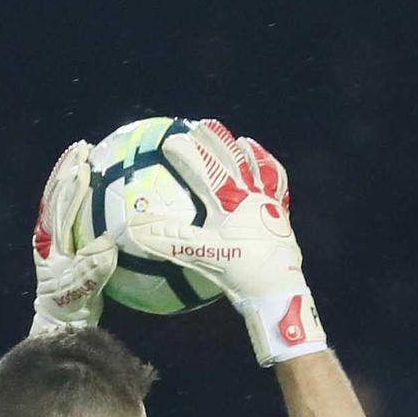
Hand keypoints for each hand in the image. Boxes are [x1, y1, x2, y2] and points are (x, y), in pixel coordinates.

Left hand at [30, 141, 116, 331]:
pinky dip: (80, 193)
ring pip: (60, 198)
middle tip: (83, 147)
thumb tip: (108, 244)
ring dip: (71, 174)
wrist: (61, 318)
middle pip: (57, 194)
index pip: (61, 208)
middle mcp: (48, 234)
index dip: (72, 188)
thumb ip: (93, 268)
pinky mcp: (64, 239)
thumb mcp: (82, 291)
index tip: (85, 168)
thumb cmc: (71, 306)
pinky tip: (94, 180)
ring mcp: (54, 235)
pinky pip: (72, 210)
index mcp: (49, 243)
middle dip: (69, 169)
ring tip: (84, 154)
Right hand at [144, 120, 325, 364]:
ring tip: (241, 141)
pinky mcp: (282, 217)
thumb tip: (134, 228)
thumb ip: (170, 239)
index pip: (204, 167)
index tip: (169, 140)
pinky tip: (267, 176)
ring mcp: (270, 203)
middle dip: (215, 140)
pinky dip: (272, 176)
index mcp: (231, 200)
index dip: (186, 151)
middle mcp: (252, 194)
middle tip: (201, 126)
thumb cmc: (241, 272)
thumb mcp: (202, 255)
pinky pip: (279, 188)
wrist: (279, 290)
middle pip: (232, 158)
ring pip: (260, 168)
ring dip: (248, 152)